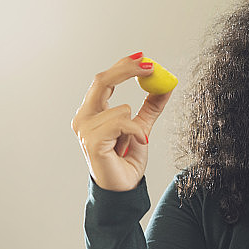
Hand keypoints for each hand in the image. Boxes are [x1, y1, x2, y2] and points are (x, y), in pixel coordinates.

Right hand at [71, 53, 172, 190]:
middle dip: (127, 70)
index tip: (144, 59)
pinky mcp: (92, 141)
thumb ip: (150, 107)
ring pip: (121, 108)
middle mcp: (83, 118)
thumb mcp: (142, 127)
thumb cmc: (126, 161)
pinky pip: (122, 123)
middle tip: (151, 67)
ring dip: (136, 125)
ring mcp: (85, 130)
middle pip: (102, 81)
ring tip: (132, 143)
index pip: (104, 80)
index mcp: (91, 112)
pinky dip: (136, 132)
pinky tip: (137, 144)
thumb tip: (165, 85)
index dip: (123, 66)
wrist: (123, 189)